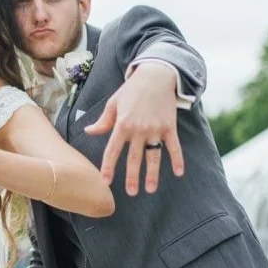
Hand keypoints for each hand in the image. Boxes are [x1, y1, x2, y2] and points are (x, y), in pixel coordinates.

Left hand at [85, 63, 183, 195]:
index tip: (105, 181)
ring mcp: (155, 129)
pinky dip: (177, 159)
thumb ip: (103, 121)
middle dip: (131, 177)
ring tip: (150, 189)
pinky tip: (179, 173)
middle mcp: (138, 129)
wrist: (156, 75)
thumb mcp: (113, 103)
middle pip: (133, 158)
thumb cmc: (132, 90)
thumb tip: (88, 131)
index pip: (112, 150)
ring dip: (152, 174)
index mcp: (122, 125)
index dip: (108, 167)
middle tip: (131, 193)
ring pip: (153, 156)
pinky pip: (174, 146)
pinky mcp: (169, 126)